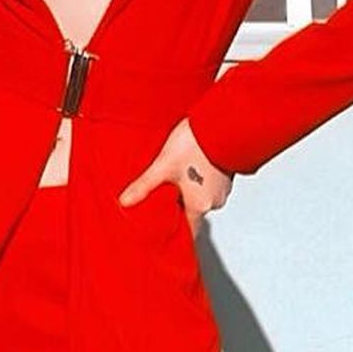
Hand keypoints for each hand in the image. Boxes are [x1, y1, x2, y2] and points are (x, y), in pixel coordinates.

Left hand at [117, 118, 233, 223]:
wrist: (221, 122)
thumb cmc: (196, 143)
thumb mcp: (163, 165)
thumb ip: (144, 185)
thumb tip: (126, 200)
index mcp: (200, 204)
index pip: (189, 229)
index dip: (176, 229)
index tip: (165, 227)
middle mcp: (215, 199)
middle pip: (194, 210)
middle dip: (178, 204)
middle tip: (164, 194)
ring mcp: (223, 186)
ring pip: (202, 194)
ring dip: (188, 188)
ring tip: (174, 176)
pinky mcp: (226, 171)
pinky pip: (209, 181)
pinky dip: (198, 177)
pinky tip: (188, 164)